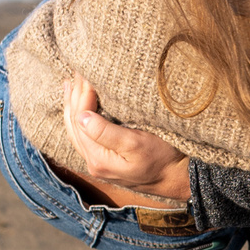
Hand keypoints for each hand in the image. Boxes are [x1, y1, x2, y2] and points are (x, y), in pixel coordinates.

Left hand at [63, 77, 191, 203]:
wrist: (178, 179)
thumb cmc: (163, 159)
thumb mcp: (137, 144)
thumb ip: (106, 133)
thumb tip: (81, 117)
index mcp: (98, 158)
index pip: (80, 119)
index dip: (82, 94)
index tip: (87, 73)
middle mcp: (93, 162)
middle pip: (74, 124)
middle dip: (74, 96)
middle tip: (78, 71)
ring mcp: (98, 162)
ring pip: (76, 129)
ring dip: (73, 105)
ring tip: (71, 84)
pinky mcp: (104, 160)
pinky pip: (84, 135)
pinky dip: (79, 117)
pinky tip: (79, 107)